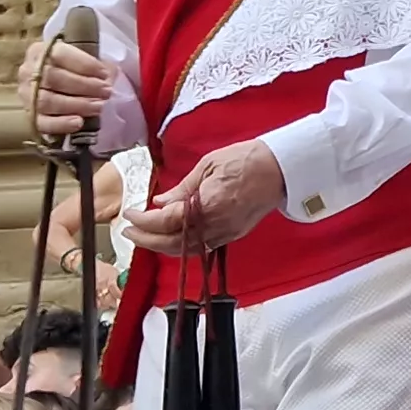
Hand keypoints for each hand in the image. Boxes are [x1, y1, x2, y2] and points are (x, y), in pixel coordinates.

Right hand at [21, 35, 113, 140]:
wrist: (55, 87)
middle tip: (106, 91)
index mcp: (40, 51)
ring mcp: (25, 96)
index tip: (105, 73)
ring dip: (77, 105)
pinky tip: (79, 123)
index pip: (60, 54)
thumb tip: (110, 75)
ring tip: (99, 106)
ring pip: (47, 101)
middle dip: (84, 86)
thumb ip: (93, 64)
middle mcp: (28, 72)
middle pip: (53, 78)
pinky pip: (41, 123)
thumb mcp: (80, 60)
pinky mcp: (29, 117)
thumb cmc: (72, 70)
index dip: (84, 64)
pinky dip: (61, 124)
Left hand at [126, 141, 287, 255]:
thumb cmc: (246, 159)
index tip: (129, 214)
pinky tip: (171, 238)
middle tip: (128, 231)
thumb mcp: (208, 165)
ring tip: (145, 237)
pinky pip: (201, 247)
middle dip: (147, 240)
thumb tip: (160, 201)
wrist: (282, 168)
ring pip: (186, 250)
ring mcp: (226, 233)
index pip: (166, 221)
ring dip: (162, 247)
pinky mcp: (233, 235)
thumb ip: (183, 188)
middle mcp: (216, 225)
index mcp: (207, 204)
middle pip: (173, 243)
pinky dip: (182, 247)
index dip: (144, 221)